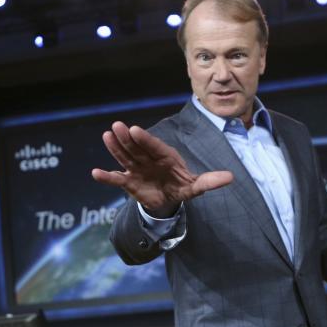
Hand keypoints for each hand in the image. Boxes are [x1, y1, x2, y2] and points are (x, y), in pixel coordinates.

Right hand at [91, 121, 232, 214]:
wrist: (168, 200)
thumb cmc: (181, 185)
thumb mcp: (196, 186)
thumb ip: (209, 181)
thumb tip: (230, 177)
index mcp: (164, 156)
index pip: (154, 146)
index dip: (145, 139)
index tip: (135, 130)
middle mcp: (148, 159)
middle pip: (136, 148)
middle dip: (127, 138)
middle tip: (117, 126)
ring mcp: (137, 169)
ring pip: (125, 157)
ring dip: (115, 148)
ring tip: (106, 136)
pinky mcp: (129, 182)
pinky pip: (116, 178)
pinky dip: (107, 177)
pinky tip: (95, 173)